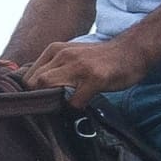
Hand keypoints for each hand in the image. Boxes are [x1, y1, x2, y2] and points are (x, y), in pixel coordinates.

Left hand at [20, 34, 152, 105]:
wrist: (132, 50)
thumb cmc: (101, 58)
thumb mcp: (72, 55)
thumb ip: (54, 66)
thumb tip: (35, 87)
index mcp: (55, 50)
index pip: (28, 75)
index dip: (29, 93)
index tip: (38, 103)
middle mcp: (63, 55)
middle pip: (34, 82)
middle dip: (37, 99)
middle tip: (47, 110)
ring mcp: (79, 66)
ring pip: (48, 86)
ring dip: (52, 103)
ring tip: (62, 108)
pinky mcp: (94, 78)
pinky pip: (74, 100)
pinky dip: (74, 108)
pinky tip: (82, 105)